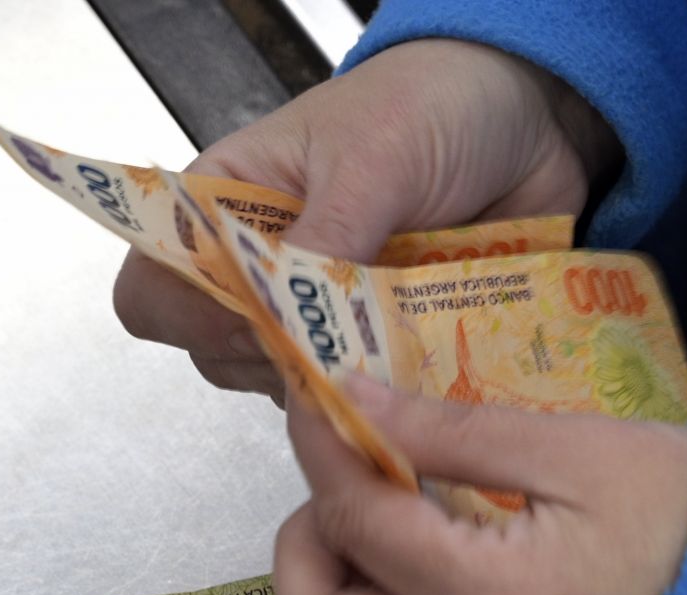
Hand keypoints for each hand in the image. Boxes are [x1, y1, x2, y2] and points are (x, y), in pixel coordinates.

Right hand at [112, 38, 620, 399]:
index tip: (254, 315)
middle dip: (271, 357)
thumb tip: (291, 322)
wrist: (530, 114)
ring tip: (393, 345)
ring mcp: (318, 313)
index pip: (156, 284)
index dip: (189, 314)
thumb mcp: (374, 158)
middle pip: (214, 352)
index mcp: (226, 204)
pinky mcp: (375, 345)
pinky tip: (420, 368)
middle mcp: (260, 267)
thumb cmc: (433, 104)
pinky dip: (386, 397)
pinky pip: (359, 397)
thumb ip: (327, 238)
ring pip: (284, 388)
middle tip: (337, 334)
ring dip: (332, 384)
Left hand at [273, 376, 686, 594]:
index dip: (320, 450)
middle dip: (307, 549)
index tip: (316, 398)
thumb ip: (451, 431)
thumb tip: (352, 400)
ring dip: (332, 589)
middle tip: (357, 484)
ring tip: (390, 518)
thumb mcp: (580, 451)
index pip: (354, 523)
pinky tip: (421, 555)